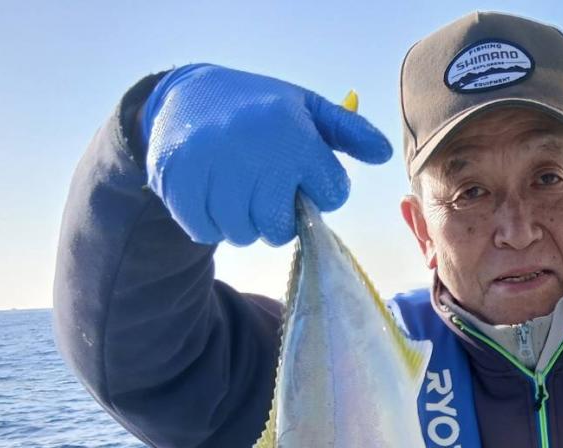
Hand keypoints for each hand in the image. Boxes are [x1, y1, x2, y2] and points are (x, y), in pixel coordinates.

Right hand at [141, 64, 392, 245]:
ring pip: (244, 235)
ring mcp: (213, 169)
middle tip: (266, 190)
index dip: (321, 190)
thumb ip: (349, 131)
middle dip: (278, 217)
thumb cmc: (259, 109)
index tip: (302, 172)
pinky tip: (212, 195)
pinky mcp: (178, 184)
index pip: (332, 195)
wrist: (183, 96)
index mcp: (293, 134)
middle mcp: (254, 152)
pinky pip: (208, 233)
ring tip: (238, 190)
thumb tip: (383, 153)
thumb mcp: (306, 108)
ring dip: (244, 222)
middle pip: (281, 229)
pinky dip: (211, 223)